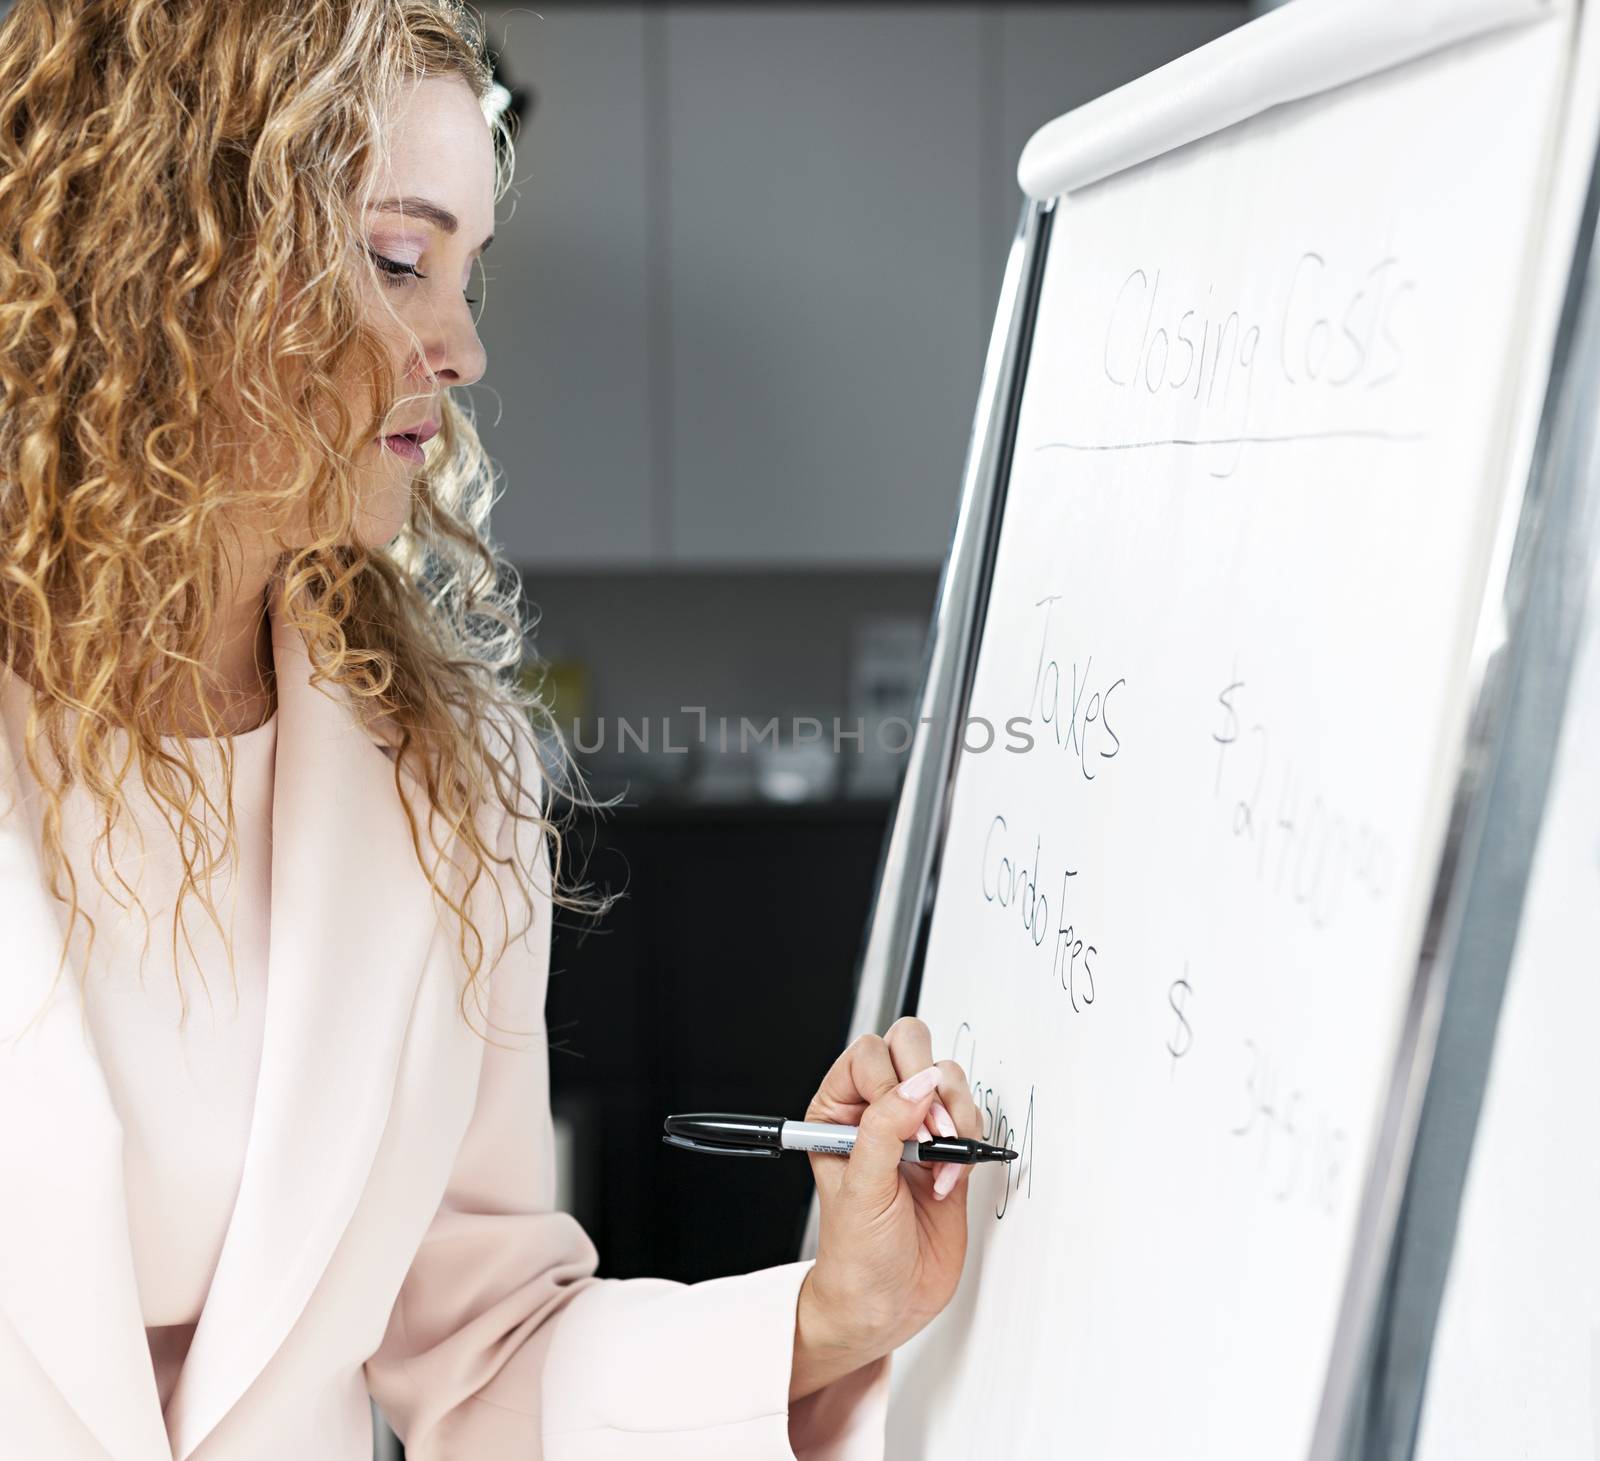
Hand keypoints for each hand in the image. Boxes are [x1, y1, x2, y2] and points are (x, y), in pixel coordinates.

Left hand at [788, 1016, 978, 1401]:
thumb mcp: (861, 1186)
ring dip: (953, 1115)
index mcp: (837, 1108)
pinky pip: (971, 1115)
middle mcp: (877, 1110)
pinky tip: (947, 1180)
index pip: (869, 1056)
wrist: (887, 1302)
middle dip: (928, 1083)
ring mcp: (915, 1126)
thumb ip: (886, 1128)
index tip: (904, 1126)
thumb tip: (919, 1084)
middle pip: (910, 1046)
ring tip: (938, 1160)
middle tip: (929, 1130)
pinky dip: (969, 1143)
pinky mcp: (948, 1148)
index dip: (892, 1082)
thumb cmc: (856, 1252)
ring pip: (946, 1077)